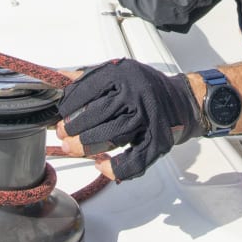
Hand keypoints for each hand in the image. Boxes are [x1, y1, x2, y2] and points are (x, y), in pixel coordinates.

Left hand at [55, 58, 204, 180]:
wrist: (182, 100)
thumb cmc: (146, 87)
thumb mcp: (119, 72)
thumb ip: (89, 77)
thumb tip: (58, 79)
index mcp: (124, 74)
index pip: (87, 89)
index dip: (69, 104)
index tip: (61, 113)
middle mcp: (136, 93)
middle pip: (97, 114)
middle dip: (73, 128)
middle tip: (62, 135)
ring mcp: (148, 118)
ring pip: (111, 136)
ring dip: (87, 146)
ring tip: (72, 148)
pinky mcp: (158, 141)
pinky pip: (134, 160)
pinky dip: (115, 168)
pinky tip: (101, 165)